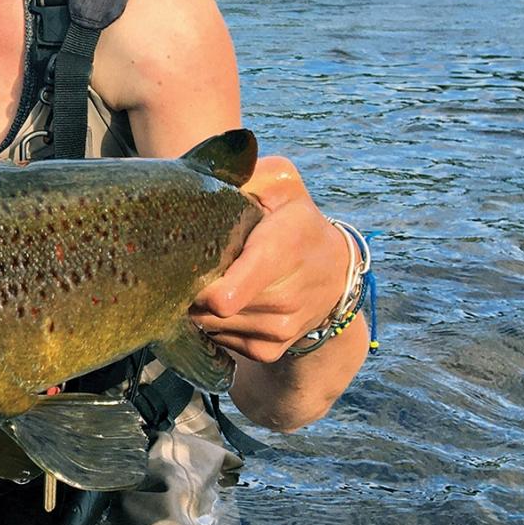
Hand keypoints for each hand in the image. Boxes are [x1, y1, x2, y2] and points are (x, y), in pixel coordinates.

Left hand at [190, 156, 348, 363]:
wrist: (334, 271)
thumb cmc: (294, 219)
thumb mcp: (280, 184)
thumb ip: (245, 173)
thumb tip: (208, 175)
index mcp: (282, 250)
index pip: (226, 294)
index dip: (199, 288)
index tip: (189, 267)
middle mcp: (284, 298)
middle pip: (209, 308)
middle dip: (194, 286)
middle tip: (198, 263)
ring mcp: (279, 329)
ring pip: (210, 325)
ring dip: (202, 305)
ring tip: (214, 279)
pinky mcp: (270, 351)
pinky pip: (220, 341)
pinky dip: (214, 323)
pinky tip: (226, 300)